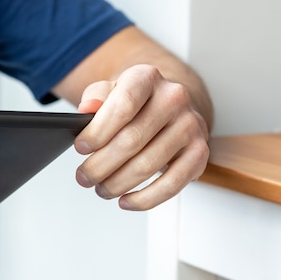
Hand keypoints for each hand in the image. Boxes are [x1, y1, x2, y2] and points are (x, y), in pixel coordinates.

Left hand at [74, 64, 209, 209]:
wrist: (167, 105)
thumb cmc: (132, 102)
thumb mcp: (109, 90)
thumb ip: (95, 96)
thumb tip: (87, 109)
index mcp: (147, 78)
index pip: (123, 106)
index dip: (98, 131)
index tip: (80, 148)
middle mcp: (173, 98)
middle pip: (132, 140)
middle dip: (101, 165)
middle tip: (84, 178)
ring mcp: (190, 125)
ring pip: (148, 165)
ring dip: (118, 184)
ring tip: (101, 189)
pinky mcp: (200, 152)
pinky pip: (172, 184)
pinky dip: (146, 199)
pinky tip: (126, 201)